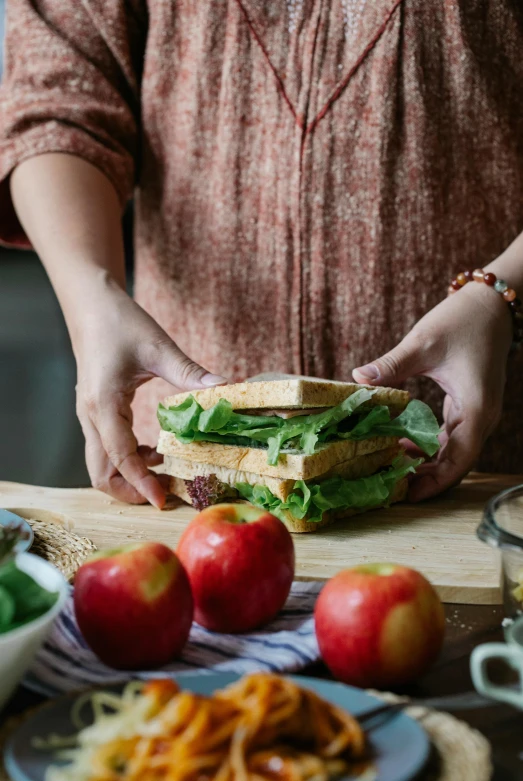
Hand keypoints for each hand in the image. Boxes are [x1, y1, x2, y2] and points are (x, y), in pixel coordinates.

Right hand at [75, 279, 225, 507]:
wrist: (91, 304)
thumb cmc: (121, 322)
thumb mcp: (159, 347)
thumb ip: (190, 373)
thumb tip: (226, 389)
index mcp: (104, 404)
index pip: (121, 458)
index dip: (142, 483)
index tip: (165, 500)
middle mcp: (91, 416)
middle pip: (101, 473)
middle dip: (130, 491)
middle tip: (166, 494)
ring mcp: (89, 416)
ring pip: (101, 464)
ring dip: (128, 477)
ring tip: (164, 474)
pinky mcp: (95, 412)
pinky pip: (106, 448)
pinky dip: (127, 460)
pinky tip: (154, 450)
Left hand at [353, 282, 512, 499]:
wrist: (490, 303)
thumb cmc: (462, 320)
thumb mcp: (423, 342)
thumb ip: (392, 365)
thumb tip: (358, 378)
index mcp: (476, 408)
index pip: (459, 459)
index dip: (435, 481)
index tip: (409, 495)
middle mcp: (481, 416)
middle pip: (456, 461)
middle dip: (426, 477)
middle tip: (391, 487)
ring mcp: (477, 411)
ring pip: (454, 450)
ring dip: (426, 461)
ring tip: (392, 468)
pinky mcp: (469, 404)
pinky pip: (451, 435)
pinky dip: (429, 444)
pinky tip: (402, 444)